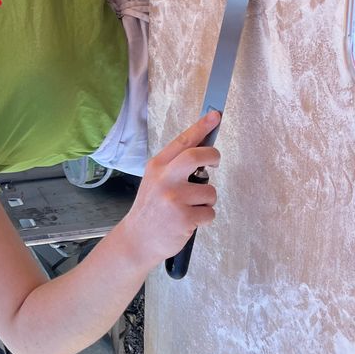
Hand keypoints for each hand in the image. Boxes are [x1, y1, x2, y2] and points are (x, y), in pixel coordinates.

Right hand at [121, 111, 220, 268]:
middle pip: (197, 156)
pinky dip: (204, 218)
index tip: (215, 114)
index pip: (182, 141)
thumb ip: (174, 167)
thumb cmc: (151, 208)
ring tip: (190, 208)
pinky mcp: (184, 217)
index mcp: (157, 166)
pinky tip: (189, 222)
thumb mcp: (154, 180)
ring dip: (206, 201)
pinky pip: (210, 213)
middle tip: (215, 161)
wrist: (138, 238)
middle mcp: (164, 178)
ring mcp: (174, 198)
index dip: (201, 127)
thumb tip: (203, 153)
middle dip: (213, 156)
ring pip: (210, 191)